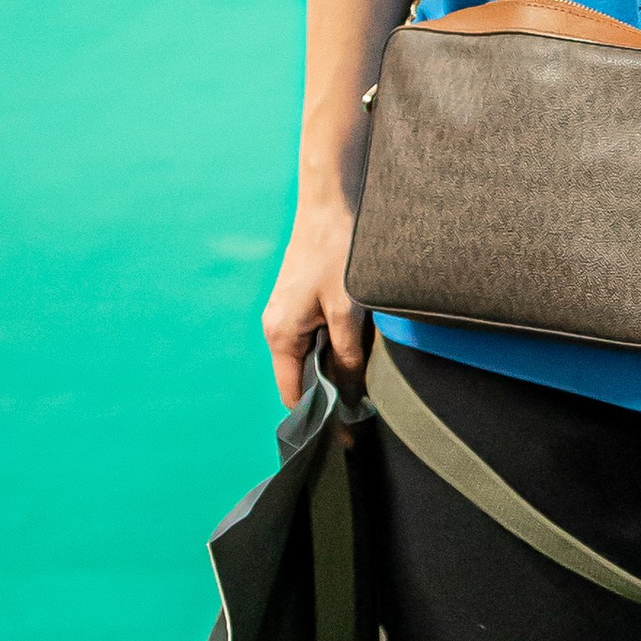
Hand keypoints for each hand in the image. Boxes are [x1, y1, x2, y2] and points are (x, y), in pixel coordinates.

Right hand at [263, 191, 369, 407]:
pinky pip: (313, 338)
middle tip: (363, 412)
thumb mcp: (348, 310)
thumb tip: (352, 393)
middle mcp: (276, 327)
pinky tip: (356, 348)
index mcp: (281, 334)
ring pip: (310, 357)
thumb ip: (348, 355)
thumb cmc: (337, 253)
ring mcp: (285, 314)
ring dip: (333, 370)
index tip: (345, 435)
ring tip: (364, 383)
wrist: (331, 206)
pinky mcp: (299, 303)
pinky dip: (333, 348)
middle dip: (328, 395)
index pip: (293, 393)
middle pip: (301, 378)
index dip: (317, 416)